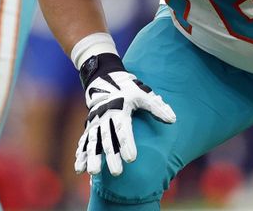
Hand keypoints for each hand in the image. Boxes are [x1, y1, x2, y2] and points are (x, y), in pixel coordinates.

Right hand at [75, 53, 175, 175]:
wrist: (104, 79)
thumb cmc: (128, 89)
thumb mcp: (143, 95)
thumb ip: (157, 108)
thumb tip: (172, 120)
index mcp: (119, 110)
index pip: (124, 130)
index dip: (127, 144)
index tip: (132, 159)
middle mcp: (105, 117)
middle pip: (108, 139)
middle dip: (111, 156)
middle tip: (117, 172)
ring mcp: (95, 122)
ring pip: (93, 142)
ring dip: (93, 157)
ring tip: (94, 173)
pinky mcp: (89, 126)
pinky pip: (84, 141)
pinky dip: (81, 154)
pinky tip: (79, 168)